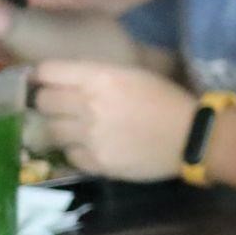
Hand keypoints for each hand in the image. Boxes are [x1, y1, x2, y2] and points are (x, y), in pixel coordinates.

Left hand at [32, 60, 196, 181]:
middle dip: (48, 102)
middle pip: (43, 102)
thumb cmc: (166, 99)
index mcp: (100, 77)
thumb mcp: (133, 75)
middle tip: (59, 107)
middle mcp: (88, 105)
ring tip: (75, 129)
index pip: (48, 72)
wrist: (192, 136)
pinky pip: (69, 155)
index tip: (46, 81)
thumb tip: (67, 82)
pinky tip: (91, 147)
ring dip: (59, 128)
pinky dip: (76, 151)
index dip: (43, 76)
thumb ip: (97, 77)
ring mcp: (90, 136)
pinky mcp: (96, 162)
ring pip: (50, 131)